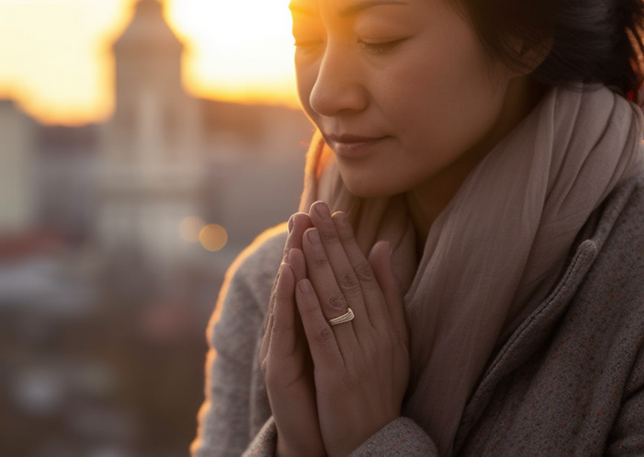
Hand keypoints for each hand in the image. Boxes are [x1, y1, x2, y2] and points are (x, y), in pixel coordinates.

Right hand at [260, 214, 326, 456]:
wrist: (320, 438)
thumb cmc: (332, 390)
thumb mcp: (343, 345)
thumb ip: (349, 309)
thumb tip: (365, 269)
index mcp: (309, 323)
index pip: (313, 277)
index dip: (319, 244)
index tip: (327, 211)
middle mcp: (290, 330)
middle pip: (295, 280)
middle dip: (301, 243)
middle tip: (306, 209)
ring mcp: (280, 346)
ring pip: (286, 297)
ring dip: (291, 261)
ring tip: (298, 232)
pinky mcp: (277, 364)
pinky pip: (284, 327)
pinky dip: (288, 299)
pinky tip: (291, 275)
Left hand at [296, 202, 409, 456]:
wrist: (376, 442)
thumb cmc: (381, 386)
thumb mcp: (395, 339)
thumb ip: (389, 294)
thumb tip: (382, 247)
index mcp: (388, 326)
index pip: (365, 275)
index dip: (348, 243)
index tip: (333, 214)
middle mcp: (376, 336)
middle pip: (350, 280)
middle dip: (331, 243)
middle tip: (315, 209)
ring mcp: (357, 355)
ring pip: (335, 302)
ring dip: (318, 265)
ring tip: (304, 234)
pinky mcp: (337, 374)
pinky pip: (322, 334)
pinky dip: (310, 305)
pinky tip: (298, 280)